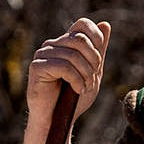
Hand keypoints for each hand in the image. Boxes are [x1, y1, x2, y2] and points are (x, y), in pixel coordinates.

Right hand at [22, 17, 108, 143]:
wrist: (57, 120)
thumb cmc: (74, 98)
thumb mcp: (93, 72)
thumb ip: (99, 50)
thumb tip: (105, 24)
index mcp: (66, 43)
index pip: (83, 24)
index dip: (96, 38)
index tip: (99, 61)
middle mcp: (53, 44)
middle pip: (80, 38)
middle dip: (93, 60)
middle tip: (93, 78)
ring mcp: (43, 54)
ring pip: (73, 54)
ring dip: (86, 74)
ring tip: (85, 87)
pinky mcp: (37, 66)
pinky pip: (63, 66)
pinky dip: (76, 79)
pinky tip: (77, 90)